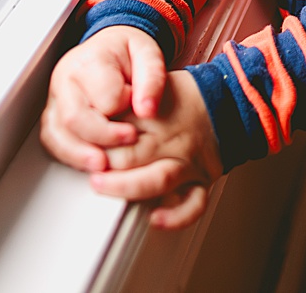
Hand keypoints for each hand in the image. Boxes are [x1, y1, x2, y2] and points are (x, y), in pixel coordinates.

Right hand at [40, 26, 168, 172]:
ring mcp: (55, 97)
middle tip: (129, 139)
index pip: (104, 97)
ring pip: (57, 133)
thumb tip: (147, 111)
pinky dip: (68, 155)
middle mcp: (65, 78)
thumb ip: (152, 79)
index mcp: (90, 61)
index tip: (142, 113)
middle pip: (74, 118)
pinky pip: (51, 139)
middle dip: (103, 138)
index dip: (125, 109)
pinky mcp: (53, 113)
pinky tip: (88, 161)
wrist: (110, 46)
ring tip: (103, 164)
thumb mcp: (148, 54)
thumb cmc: (127, 51)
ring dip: (80, 154)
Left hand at [89, 69, 223, 227]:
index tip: (80, 145)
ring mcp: (187, 162)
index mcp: (154, 114)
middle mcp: (170, 139)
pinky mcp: (202, 180)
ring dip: (127, 186)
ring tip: (103, 186)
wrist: (224, 99)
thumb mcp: (144, 87)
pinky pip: (193, 203)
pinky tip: (156, 219)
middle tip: (87, 168)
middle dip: (104, 165)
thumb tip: (86, 121)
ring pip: (157, 179)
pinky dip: (176, 216)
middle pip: (130, 155)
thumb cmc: (178, 97)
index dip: (94, 140)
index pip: (116, 128)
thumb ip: (118, 104)